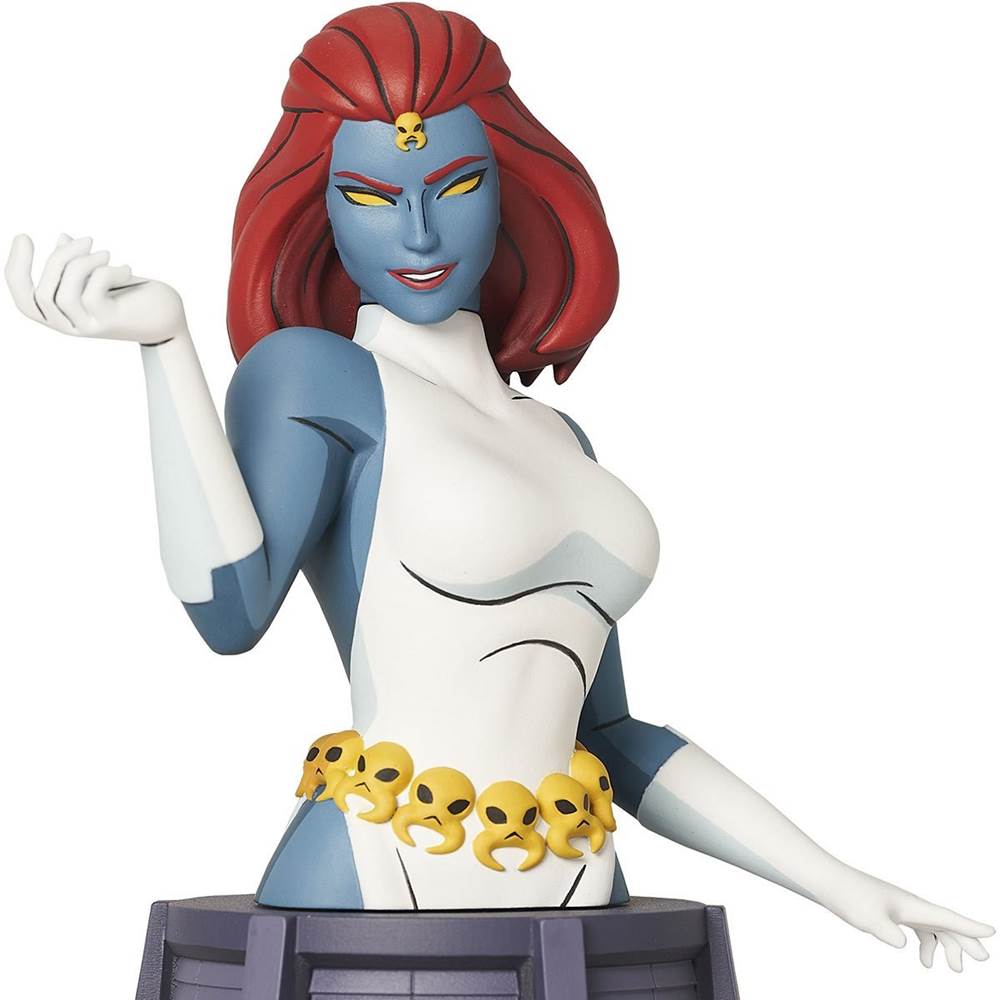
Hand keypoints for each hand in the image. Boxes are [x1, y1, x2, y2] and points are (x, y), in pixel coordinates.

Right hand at [5, 233, 186, 344]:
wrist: (168, 319)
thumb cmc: (132, 295)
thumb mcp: (100, 277)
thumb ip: (77, 263)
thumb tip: (60, 238)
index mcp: (60, 316)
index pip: (23, 299)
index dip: (14, 268)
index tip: (24, 236)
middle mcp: (69, 326)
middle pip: (42, 292)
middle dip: (59, 258)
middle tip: (87, 239)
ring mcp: (87, 327)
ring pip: (65, 293)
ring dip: (82, 263)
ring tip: (106, 253)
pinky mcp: (107, 323)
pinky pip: (93, 290)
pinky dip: (106, 272)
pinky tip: (126, 269)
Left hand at [823, 866, 993, 970]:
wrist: (827, 880)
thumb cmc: (848, 896)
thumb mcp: (869, 919)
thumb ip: (889, 932)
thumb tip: (904, 944)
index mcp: (911, 905)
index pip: (947, 917)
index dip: (969, 927)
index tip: (991, 932)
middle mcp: (909, 904)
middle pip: (945, 923)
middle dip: (964, 941)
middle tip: (982, 959)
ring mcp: (899, 906)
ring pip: (932, 926)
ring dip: (944, 945)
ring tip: (949, 969)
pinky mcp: (888, 909)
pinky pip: (917, 926)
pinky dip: (926, 941)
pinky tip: (922, 957)